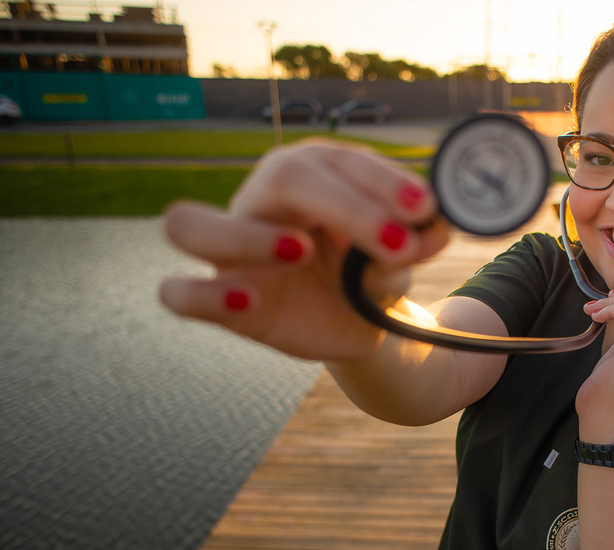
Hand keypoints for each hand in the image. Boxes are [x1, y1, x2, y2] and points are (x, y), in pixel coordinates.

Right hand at [159, 140, 449, 360]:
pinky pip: (178, 293)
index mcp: (315, 173)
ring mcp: (232, 248)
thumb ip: (409, 248)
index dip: (383, 182)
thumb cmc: (371, 272)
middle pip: (283, 177)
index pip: (340, 161)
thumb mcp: (398, 263)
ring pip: (188, 223)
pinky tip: (249, 298)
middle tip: (399, 244)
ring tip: (301, 252)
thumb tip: (435, 231)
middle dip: (349, 207)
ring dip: (246, 236)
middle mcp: (264, 199)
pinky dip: (204, 294)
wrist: (356, 323)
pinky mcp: (222, 297)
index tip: (426, 210)